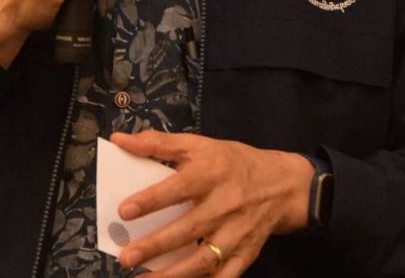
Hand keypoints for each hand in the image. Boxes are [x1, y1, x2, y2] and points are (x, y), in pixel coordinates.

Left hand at [112, 130, 312, 275]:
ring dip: (174, 275)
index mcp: (212, 173)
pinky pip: (225, 276)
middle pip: (189, 229)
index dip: (152, 199)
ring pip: (205, 259)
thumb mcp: (199, 145)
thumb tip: (120, 140)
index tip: (124, 211)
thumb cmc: (233, 163)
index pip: (179, 187)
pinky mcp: (246, 254)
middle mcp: (226, 204)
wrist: (283, 184)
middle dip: (156, 245)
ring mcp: (237, 233)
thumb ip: (158, 143)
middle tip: (127, 257)